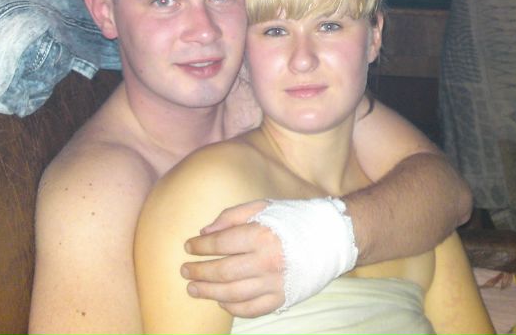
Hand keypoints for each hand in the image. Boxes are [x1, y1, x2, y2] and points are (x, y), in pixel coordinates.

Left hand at [181, 200, 285, 317]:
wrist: (331, 237)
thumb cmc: (294, 218)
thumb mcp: (263, 206)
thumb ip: (232, 216)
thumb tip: (204, 232)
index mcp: (261, 235)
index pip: (221, 243)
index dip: (200, 246)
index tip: (188, 246)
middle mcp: (267, 261)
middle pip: (222, 271)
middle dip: (198, 271)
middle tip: (184, 270)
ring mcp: (275, 283)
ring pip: (232, 293)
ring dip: (208, 292)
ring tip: (192, 288)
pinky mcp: (283, 298)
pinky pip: (251, 309)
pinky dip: (232, 307)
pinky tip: (220, 300)